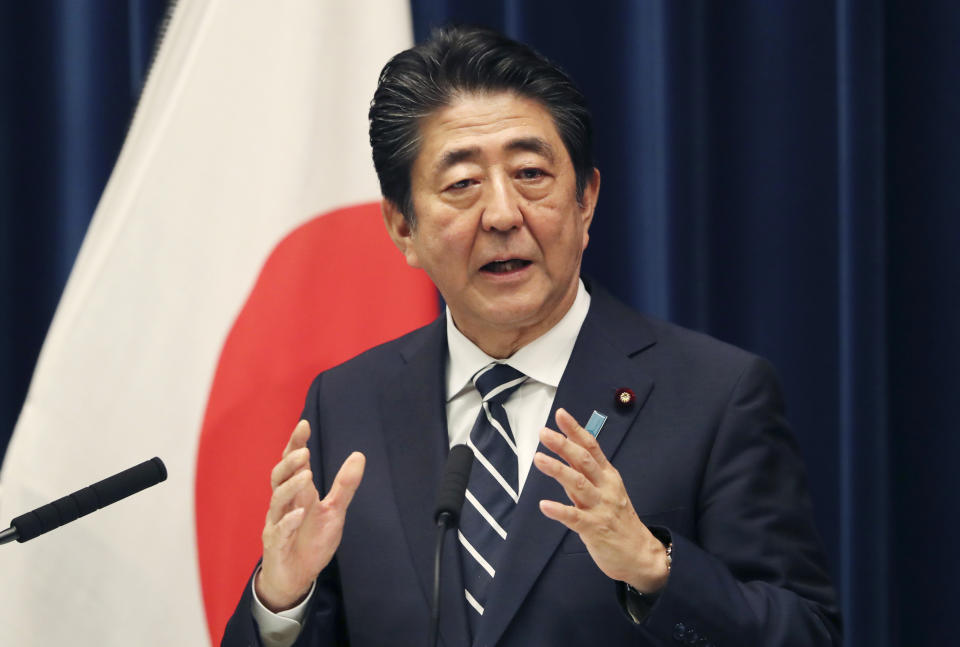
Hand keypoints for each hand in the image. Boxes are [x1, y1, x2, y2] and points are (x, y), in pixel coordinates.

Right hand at [255, 420, 365, 611]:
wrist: (297, 577)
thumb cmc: (311, 540)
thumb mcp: (334, 511)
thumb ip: (345, 485)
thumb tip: (359, 455)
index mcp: (297, 493)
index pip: (293, 464)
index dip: (296, 444)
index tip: (304, 425)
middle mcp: (283, 504)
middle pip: (278, 476)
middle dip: (289, 463)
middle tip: (305, 452)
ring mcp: (276, 523)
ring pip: (276, 500)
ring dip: (290, 487)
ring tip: (307, 475)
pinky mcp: (275, 545)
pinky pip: (278, 531)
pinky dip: (288, 522)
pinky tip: (299, 514)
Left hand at [534, 408, 668, 592]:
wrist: (641, 555)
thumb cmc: (619, 520)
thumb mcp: (607, 492)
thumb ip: (586, 476)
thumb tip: (564, 456)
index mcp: (608, 476)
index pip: (591, 447)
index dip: (576, 430)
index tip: (560, 414)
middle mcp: (605, 488)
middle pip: (583, 461)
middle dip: (563, 444)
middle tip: (544, 432)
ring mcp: (601, 508)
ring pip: (578, 484)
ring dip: (558, 470)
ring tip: (538, 459)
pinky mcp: (595, 529)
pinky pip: (575, 518)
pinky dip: (559, 510)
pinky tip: (544, 505)